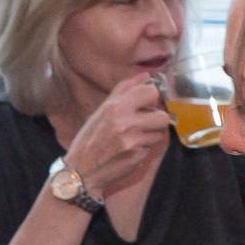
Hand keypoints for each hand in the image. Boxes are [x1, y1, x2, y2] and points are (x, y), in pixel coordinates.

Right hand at [63, 74, 174, 199]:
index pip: (150, 92)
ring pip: (159, 133)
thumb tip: (146, 76)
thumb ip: (125, 90)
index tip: (147, 102)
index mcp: (114, 107)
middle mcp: (124, 123)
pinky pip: (150, 148)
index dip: (152, 97)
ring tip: (132, 137)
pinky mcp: (137, 157)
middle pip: (163, 116)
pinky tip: (127, 150)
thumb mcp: (102, 109)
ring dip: (149, 135)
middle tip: (144, 122)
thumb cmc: (91, 137)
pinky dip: (142, 148)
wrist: (82, 169)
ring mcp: (132, 141)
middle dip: (157, 120)